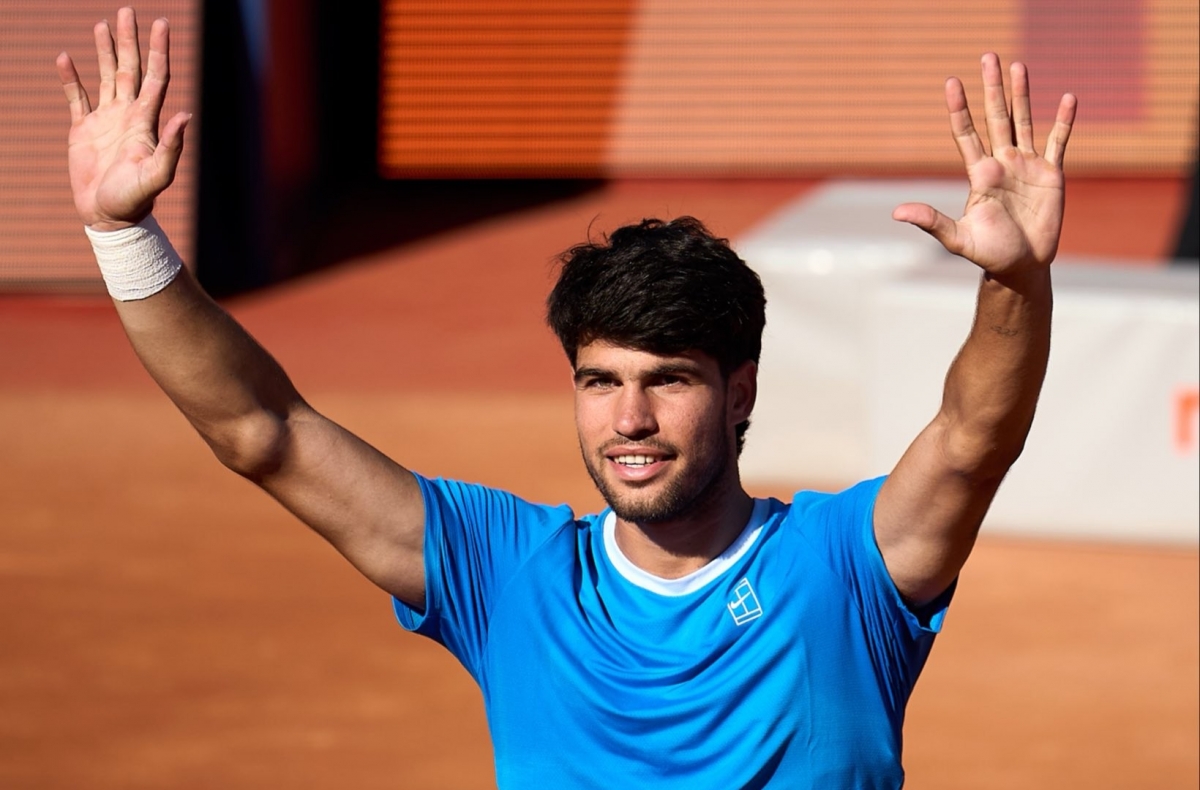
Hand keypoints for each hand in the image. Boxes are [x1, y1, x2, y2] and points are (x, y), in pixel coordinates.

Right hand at [56, 7, 189, 230]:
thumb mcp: (156, 175)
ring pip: (104, 77)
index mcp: (146, 121)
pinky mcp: (83, 131)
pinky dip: (70, 79)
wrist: (109, 217)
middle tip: (127, 11)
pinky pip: (76, 98)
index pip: (155, 77)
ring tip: (102, 24)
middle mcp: (128, 115)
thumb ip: (171, 147)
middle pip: (130, 68)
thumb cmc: (134, 200)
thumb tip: (186, 115)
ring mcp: (105, 121)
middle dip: (129, 40)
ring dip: (103, 51)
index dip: (158, 50)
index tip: (161, 23)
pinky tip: (65, 58)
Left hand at [893, 53, 1076, 279]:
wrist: (1021, 267)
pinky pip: (1059, 142)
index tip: (951, 82)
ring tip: (1019, 65)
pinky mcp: (1051, 175)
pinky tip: (1069, 97)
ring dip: (1022, 94)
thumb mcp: (958, 238)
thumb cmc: (989, 254)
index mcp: (979, 174)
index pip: (966, 133)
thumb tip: (896, 213)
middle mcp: (1001, 163)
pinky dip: (1064, 120)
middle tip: (988, 56)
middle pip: (995, 117)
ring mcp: (1026, 166)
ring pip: (1023, 121)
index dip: (959, 108)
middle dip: (991, 88)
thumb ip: (931, 222)